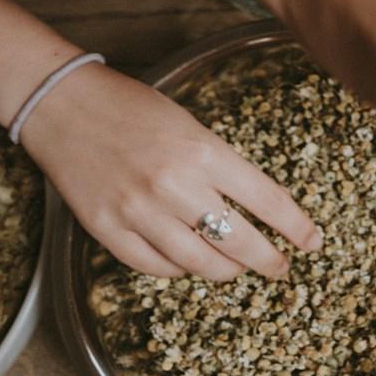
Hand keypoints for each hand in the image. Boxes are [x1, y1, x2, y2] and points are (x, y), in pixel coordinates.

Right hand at [20, 61, 320, 278]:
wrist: (62, 104)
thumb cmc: (134, 108)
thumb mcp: (193, 127)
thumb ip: (224, 168)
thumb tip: (260, 209)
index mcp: (204, 153)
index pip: (268, 202)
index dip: (296, 228)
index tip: (312, 242)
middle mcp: (174, 186)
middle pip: (239, 242)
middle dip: (268, 261)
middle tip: (280, 267)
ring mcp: (138, 211)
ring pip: (200, 264)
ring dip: (226, 271)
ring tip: (236, 268)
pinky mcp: (106, 229)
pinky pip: (155, 267)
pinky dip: (178, 270)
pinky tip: (188, 262)